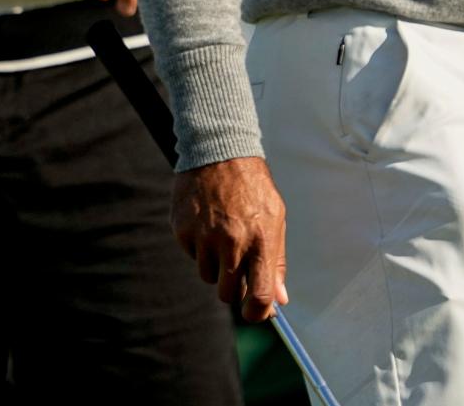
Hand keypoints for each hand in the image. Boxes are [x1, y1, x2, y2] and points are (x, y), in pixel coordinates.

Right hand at [172, 157, 287, 322]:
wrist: (219, 150)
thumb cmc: (252, 185)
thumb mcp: (275, 216)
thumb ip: (277, 260)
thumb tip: (280, 300)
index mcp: (260, 239)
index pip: (259, 295)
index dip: (257, 312)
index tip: (254, 313)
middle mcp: (231, 241)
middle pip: (227, 293)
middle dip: (233, 287)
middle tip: (236, 266)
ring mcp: (204, 235)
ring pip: (207, 275)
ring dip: (215, 264)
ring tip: (221, 234)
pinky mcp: (182, 229)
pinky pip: (191, 254)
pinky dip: (198, 246)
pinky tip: (206, 221)